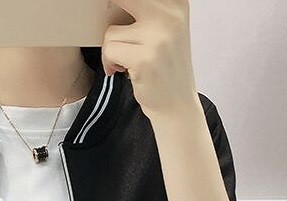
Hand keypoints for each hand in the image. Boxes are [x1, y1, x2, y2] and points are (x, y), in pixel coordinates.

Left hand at [101, 0, 198, 118]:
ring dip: (111, 49)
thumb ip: (145, 8)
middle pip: (121, 0)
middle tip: (117, 36)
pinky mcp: (144, 59)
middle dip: (110, 16)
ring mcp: (158, 36)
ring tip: (126, 61)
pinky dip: (109, 62)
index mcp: (176, 2)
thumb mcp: (164, 28)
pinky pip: (109, 50)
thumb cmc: (165, 66)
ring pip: (110, 32)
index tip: (122, 17)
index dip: (120, 3)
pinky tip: (121, 69)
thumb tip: (109, 2)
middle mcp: (171, 14)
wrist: (177, 105)